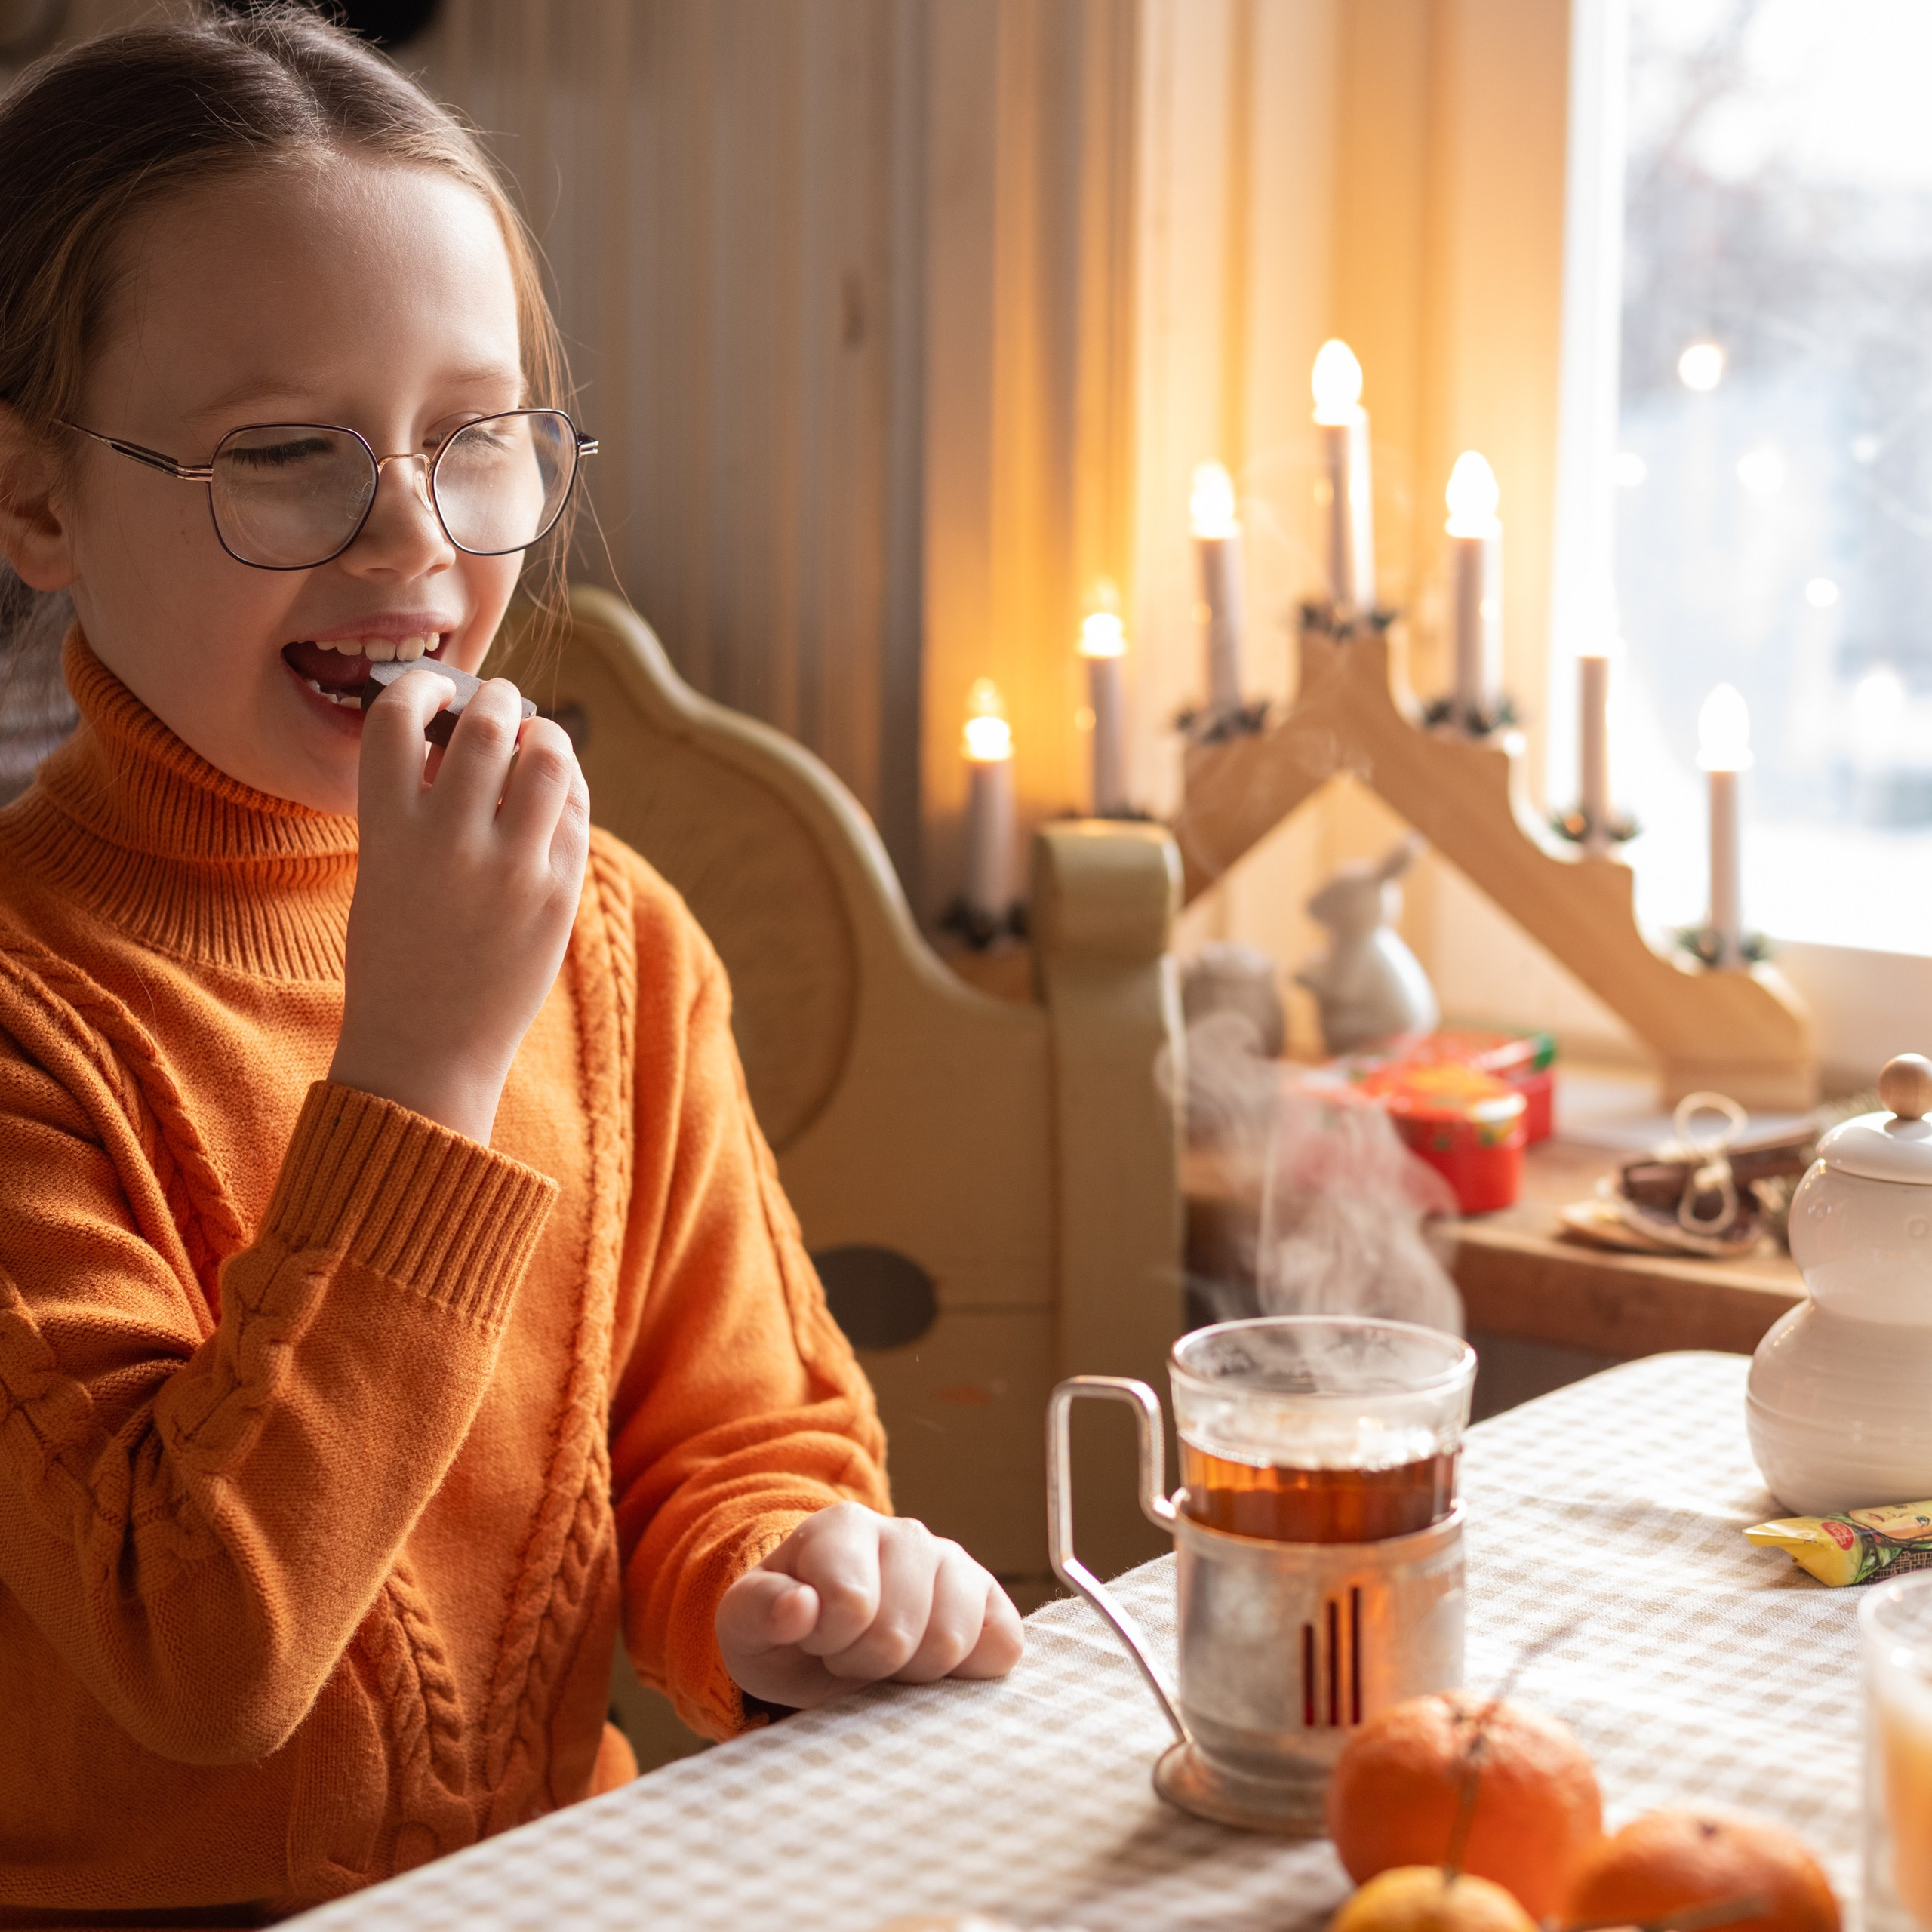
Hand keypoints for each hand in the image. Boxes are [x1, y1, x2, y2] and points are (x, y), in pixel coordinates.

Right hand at [329, 668, 589, 1142]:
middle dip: (496, 698)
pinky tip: (555, 792)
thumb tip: (466, 734)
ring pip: (548, 758)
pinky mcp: (559, 894)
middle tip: (499, 701)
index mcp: (387, 830)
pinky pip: (576, 813)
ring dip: (545, 734)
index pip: (398, 717)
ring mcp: (512, 868)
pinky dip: (567, 789)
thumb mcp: (382, 869)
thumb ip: (417, 803)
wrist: (424, 1049)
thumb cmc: (395, 954)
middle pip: (487, 723)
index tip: (435, 690)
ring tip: (537, 737)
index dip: (420, 687)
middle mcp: (450, 840)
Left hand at [716, 1503, 1023, 1711]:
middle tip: (849, 1656)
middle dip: (867, 1664)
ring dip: (912, 1673)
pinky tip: (930, 1666)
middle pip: (901, 1631)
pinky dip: (966, 1673)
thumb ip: (758, 1610)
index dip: (830, 1643)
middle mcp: (906, 1534)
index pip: (853, 1604)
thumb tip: (799, 1606)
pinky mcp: (991, 1600)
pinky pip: (1002, 1646)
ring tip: (886, 1661)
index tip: (815, 1640)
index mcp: (843, 1527)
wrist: (826, 1639)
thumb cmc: (785, 1631)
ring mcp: (954, 1564)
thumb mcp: (745, 1626)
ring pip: (952, 1640)